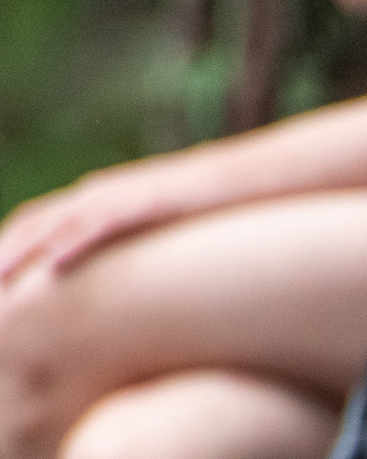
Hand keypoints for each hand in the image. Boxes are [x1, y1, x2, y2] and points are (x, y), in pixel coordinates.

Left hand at [0, 153, 226, 284]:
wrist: (250, 178)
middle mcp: (98, 194)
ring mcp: (120, 197)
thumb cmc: (212, 210)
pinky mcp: (146, 204)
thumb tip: (124, 280)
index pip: (38, 222)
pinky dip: (73, 245)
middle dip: (3, 251)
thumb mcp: (161, 230)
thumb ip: (132, 245)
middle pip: (34, 223)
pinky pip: (101, 225)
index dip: (9, 245)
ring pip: (57, 225)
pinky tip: (54, 266)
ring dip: (22, 252)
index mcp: (98, 199)